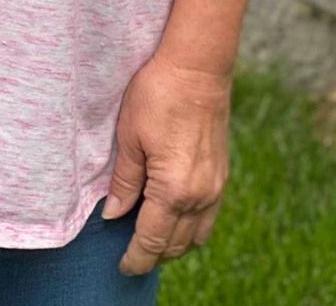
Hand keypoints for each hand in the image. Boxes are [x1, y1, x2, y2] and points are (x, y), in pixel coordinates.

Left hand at [102, 53, 230, 275]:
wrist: (198, 68)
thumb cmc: (158, 94)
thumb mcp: (129, 135)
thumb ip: (124, 180)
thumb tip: (114, 214)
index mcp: (173, 190)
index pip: (152, 239)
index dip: (136, 257)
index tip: (123, 267)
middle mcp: (199, 196)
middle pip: (175, 244)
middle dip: (153, 254)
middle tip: (131, 255)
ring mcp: (215, 187)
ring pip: (195, 235)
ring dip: (174, 244)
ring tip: (150, 239)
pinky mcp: (222, 175)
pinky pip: (208, 217)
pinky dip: (191, 228)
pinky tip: (174, 218)